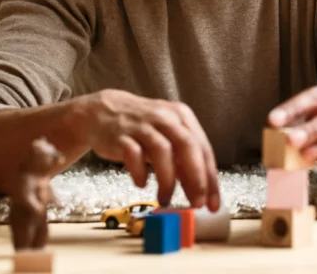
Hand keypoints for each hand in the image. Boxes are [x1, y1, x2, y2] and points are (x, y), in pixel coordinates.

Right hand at [79, 90, 220, 210]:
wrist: (103, 111)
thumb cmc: (143, 128)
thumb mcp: (168, 137)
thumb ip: (183, 160)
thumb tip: (201, 191)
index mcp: (182, 117)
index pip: (203, 149)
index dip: (210, 178)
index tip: (212, 204)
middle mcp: (165, 118)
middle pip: (187, 146)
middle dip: (196, 178)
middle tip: (196, 203)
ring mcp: (142, 125)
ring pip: (162, 151)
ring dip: (167, 180)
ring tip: (165, 199)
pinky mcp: (121, 135)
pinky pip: (133, 154)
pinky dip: (140, 172)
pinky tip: (141, 183)